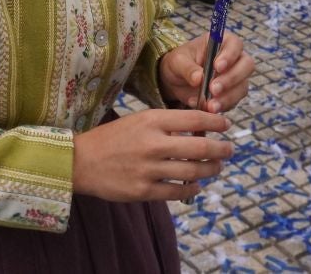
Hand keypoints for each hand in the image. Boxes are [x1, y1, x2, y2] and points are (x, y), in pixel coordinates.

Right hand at [72, 108, 231, 201]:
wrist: (81, 161)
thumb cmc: (113, 138)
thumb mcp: (138, 120)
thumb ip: (166, 123)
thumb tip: (199, 129)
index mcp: (151, 120)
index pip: (195, 118)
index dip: (216, 122)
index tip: (225, 125)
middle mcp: (152, 143)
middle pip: (200, 147)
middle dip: (221, 149)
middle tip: (229, 150)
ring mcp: (148, 169)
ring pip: (193, 171)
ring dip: (211, 169)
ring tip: (216, 167)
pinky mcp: (143, 191)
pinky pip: (177, 191)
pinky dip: (192, 188)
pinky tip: (196, 185)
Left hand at [158, 32, 254, 114]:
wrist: (176, 81)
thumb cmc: (179, 63)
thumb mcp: (177, 62)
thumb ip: (187, 68)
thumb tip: (199, 78)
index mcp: (222, 42)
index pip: (235, 44)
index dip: (230, 55)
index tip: (217, 67)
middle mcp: (234, 59)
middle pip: (246, 65)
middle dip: (231, 79)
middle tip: (213, 89)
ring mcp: (236, 77)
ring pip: (242, 86)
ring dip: (228, 97)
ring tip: (211, 105)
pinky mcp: (232, 94)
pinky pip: (234, 101)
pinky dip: (223, 106)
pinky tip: (210, 109)